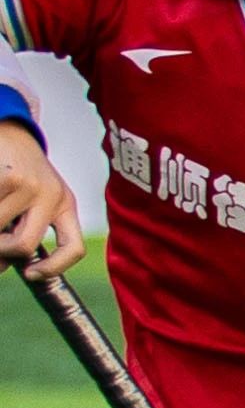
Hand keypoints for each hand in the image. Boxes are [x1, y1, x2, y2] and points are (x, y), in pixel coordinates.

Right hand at [0, 122, 85, 278]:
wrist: (9, 132)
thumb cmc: (18, 173)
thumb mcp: (31, 200)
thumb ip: (22, 231)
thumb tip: (1, 265)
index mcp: (66, 206)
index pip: (74, 248)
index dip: (54, 268)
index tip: (30, 275)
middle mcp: (54, 197)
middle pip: (25, 245)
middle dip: (1, 251)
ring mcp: (31, 187)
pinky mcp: (9, 178)